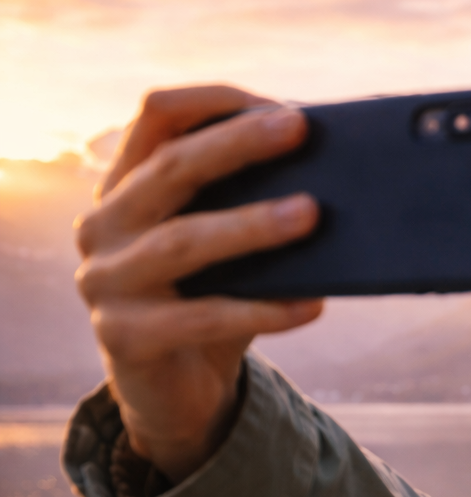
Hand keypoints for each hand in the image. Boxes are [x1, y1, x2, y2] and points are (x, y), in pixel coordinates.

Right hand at [75, 86, 322, 482]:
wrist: (176, 394)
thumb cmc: (212, 302)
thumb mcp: (230, 250)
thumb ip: (258, 209)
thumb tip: (341, 180)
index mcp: (126, 187)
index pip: (156, 117)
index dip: (216, 103)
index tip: (280, 106)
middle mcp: (103, 226)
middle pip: (170, 168)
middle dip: (237, 144)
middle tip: (299, 129)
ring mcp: (105, 282)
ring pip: (183, 242)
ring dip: (251, 225)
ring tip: (311, 213)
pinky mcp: (123, 337)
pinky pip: (202, 318)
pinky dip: (263, 310)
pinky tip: (312, 305)